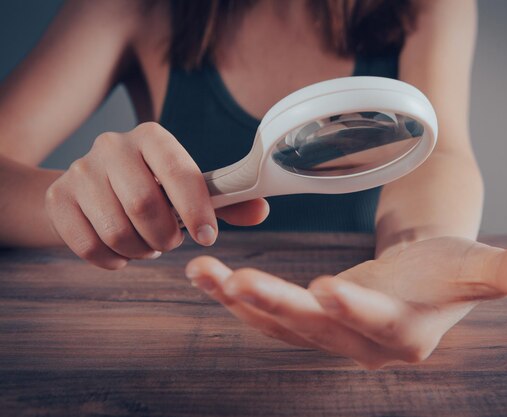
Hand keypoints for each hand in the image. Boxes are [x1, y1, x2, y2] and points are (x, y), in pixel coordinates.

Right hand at [45, 122, 268, 268]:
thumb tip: (261, 210)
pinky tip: (121, 252)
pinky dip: (113, 261)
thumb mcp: (186, 190)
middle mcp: (112, 145)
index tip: (207, 237)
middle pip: (145, 206)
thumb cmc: (148, 189)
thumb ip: (223, 201)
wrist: (87, 190)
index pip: (181, 173)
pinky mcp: (57, 198)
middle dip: (166, 237)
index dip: (197, 211)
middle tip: (169, 241)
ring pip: (117, 231)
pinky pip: (89, 247)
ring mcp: (79, 170)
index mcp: (152, 137)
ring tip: (146, 243)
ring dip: (141, 250)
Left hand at [185, 236, 506, 368]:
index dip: (357, 308)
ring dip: (239, 298)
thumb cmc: (448, 271)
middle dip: (276, 303)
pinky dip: (234, 296)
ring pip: (279, 321)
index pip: (379, 321)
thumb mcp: (477, 267)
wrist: (420, 283)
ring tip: (204, 271)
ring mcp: (328, 336)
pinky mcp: (305, 322)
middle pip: (315, 324)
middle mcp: (361, 342)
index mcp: (405, 330)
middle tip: (236, 279)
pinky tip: (207, 275)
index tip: (328, 289)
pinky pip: (265, 313)